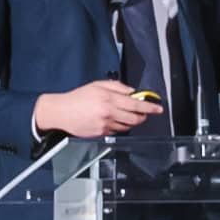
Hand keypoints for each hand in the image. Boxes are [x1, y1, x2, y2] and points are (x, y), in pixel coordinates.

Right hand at [34, 79, 158, 139]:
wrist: (61, 112)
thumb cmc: (78, 97)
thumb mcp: (98, 85)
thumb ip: (117, 87)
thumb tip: (132, 92)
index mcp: (109, 99)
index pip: (136, 104)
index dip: (150, 107)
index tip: (158, 109)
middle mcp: (108, 113)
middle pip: (135, 118)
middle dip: (143, 116)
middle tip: (143, 112)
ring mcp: (104, 125)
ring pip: (127, 126)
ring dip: (131, 121)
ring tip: (125, 114)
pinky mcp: (100, 134)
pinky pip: (116, 131)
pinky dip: (119, 126)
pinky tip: (112, 120)